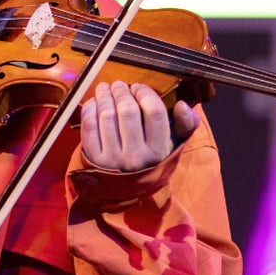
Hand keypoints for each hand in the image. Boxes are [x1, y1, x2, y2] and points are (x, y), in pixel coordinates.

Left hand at [78, 81, 198, 171]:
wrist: (127, 189)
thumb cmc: (151, 159)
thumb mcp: (173, 145)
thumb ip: (186, 124)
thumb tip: (182, 105)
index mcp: (158, 151)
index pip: (154, 112)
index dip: (145, 93)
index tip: (138, 87)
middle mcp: (136, 157)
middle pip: (128, 111)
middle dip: (122, 91)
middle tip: (118, 85)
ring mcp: (113, 159)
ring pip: (107, 115)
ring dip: (104, 96)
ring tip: (105, 89)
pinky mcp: (94, 160)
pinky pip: (89, 126)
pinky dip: (90, 110)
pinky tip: (94, 103)